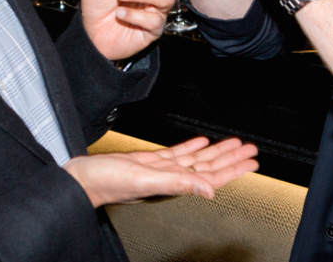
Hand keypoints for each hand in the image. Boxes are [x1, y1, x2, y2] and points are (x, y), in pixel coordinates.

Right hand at [63, 137, 258, 207]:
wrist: (80, 179)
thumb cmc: (105, 184)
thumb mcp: (145, 180)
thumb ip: (178, 184)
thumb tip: (210, 191)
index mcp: (172, 185)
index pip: (212, 176)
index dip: (234, 168)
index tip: (252, 161)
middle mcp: (170, 179)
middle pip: (209, 166)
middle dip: (231, 157)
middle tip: (251, 149)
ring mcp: (160, 170)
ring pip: (196, 159)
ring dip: (216, 150)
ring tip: (233, 143)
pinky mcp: (149, 162)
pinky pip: (177, 154)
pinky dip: (191, 146)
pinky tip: (200, 142)